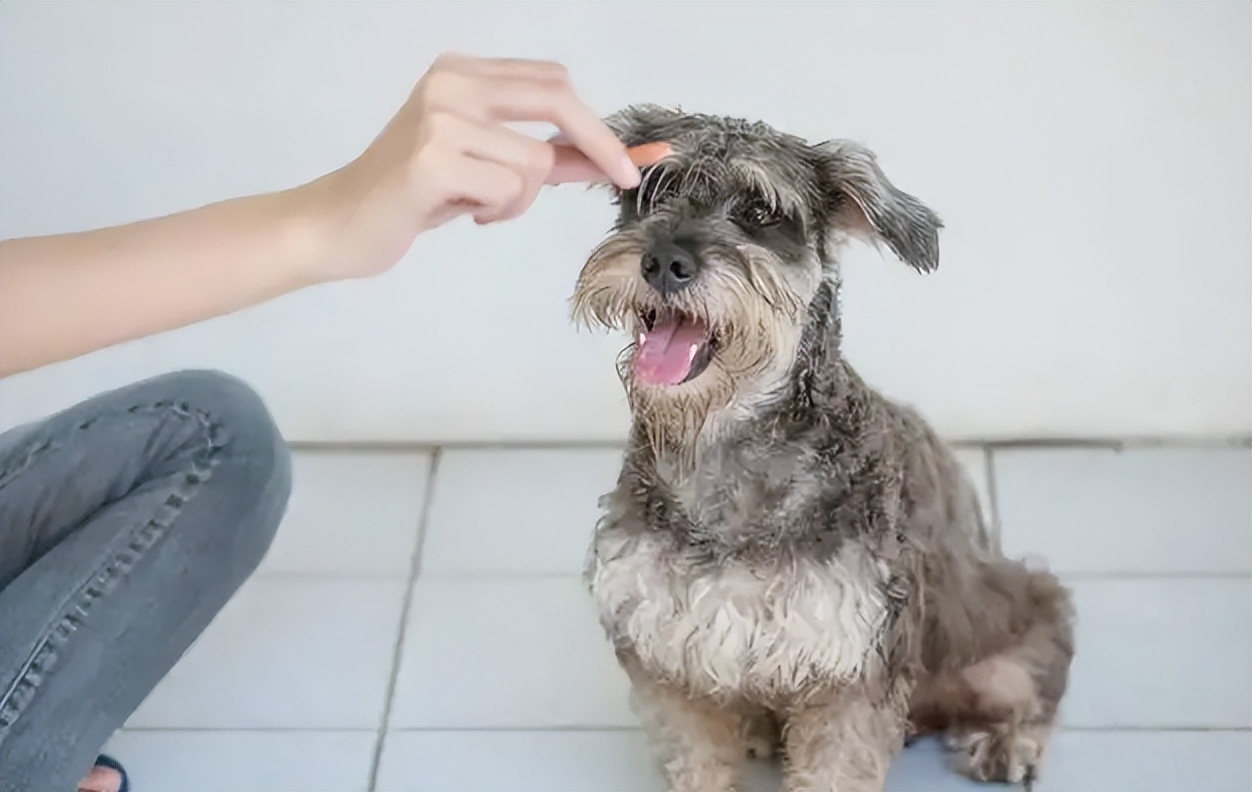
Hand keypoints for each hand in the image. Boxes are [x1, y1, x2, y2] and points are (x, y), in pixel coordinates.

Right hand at [301, 53, 643, 282]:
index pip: (552, 82)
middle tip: (626, 180)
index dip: (596, 122)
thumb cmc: (414, 195)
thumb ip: (546, 156)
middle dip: (600, 144)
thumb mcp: (486, 164)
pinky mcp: (432, 161)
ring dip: (521, 201)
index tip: (630, 161)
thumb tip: (610, 160)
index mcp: (462, 72)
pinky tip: (461, 214)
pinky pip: (508, 192)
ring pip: (535, 163)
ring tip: (478, 206)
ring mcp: (440, 119)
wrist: (340, 222)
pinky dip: (497, 213)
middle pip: (557, 100)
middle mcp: (451, 83)